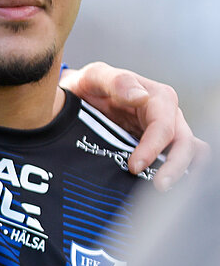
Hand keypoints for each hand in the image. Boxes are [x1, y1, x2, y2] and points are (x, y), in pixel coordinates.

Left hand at [61, 61, 209, 187]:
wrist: (77, 98)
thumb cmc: (89, 85)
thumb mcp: (96, 76)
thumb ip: (117, 82)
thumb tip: (140, 97)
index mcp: (158, 97)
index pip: (164, 127)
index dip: (152, 148)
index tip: (134, 166)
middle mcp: (168, 116)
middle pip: (184, 144)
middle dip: (175, 166)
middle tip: (159, 186)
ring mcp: (165, 133)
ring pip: (187, 155)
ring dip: (179, 172)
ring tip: (160, 189)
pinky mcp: (158, 147)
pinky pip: (172, 161)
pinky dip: (171, 173)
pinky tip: (153, 188)